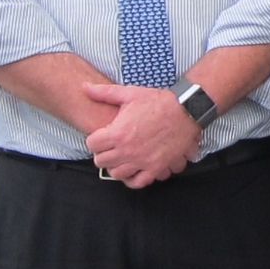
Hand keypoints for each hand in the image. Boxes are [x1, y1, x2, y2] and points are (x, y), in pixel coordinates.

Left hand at [79, 82, 199, 186]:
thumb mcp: (130, 93)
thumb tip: (84, 86)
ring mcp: (141, 161)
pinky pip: (137, 182)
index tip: (101, 136)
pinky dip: (132, 179)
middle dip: (102, 153)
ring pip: (116, 173)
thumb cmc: (158, 102)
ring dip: (115, 166)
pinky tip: (131, 170)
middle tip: (109, 146)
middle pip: (101, 161)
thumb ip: (104, 92)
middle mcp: (127, 150)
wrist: (185, 110)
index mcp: (118, 133)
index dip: (94, 139)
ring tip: (120, 157)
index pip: (92, 144)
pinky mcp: (155, 167)